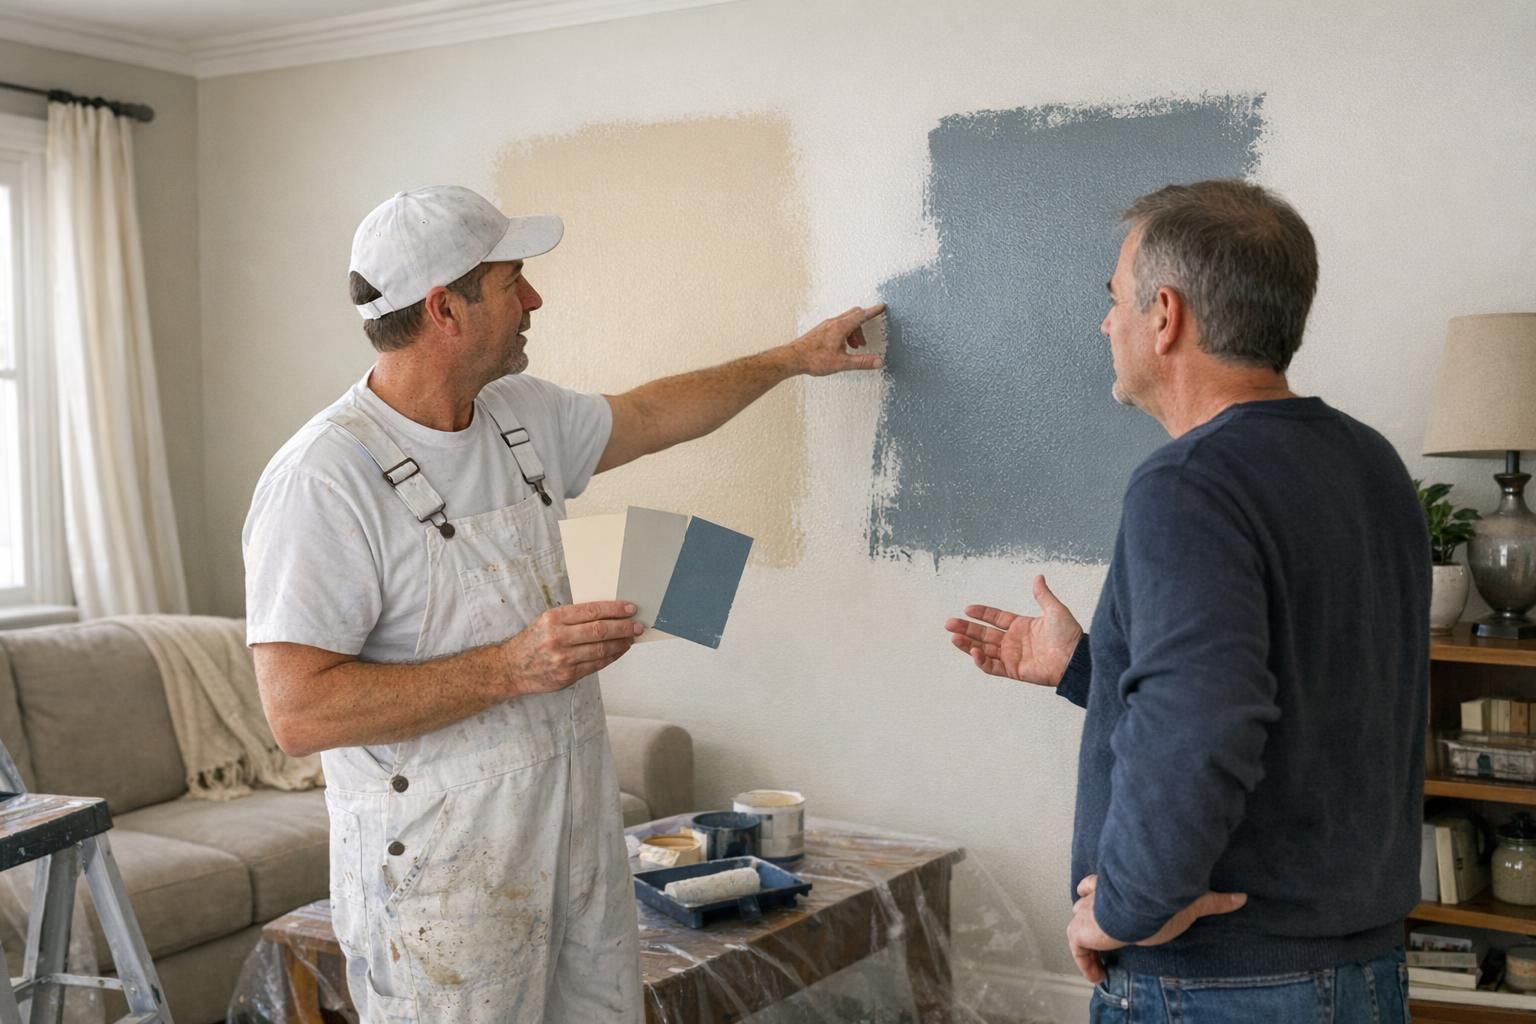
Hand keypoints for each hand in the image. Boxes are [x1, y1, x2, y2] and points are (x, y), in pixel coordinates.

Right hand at [501, 601, 642, 695]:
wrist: (511, 668)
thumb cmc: (532, 642)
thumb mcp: (547, 621)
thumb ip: (573, 618)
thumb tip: (606, 615)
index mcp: (554, 618)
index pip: (591, 611)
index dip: (614, 610)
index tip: (630, 609)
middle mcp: (558, 637)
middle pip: (599, 630)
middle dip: (623, 627)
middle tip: (637, 625)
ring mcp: (563, 658)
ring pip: (601, 649)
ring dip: (621, 643)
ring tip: (631, 638)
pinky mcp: (567, 675)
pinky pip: (596, 665)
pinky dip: (611, 657)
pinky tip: (619, 651)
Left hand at [786, 304, 885, 375]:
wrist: (793, 358)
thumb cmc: (813, 359)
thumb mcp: (842, 363)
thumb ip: (862, 362)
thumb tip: (878, 362)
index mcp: (840, 327)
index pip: (861, 315)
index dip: (873, 311)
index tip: (882, 307)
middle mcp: (833, 323)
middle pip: (854, 315)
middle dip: (864, 324)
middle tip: (866, 339)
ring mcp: (826, 326)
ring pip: (845, 322)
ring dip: (854, 332)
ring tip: (855, 347)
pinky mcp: (821, 331)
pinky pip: (837, 326)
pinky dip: (845, 333)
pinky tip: (842, 347)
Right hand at [944, 575, 1082, 685]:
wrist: (1076, 658)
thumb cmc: (1069, 635)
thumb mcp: (1055, 610)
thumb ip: (1042, 595)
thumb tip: (1038, 577)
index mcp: (1022, 626)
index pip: (996, 619)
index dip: (982, 613)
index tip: (968, 608)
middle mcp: (1014, 642)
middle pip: (984, 635)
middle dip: (966, 629)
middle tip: (949, 624)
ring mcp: (1013, 657)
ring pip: (984, 650)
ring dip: (968, 645)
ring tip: (954, 637)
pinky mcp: (1014, 671)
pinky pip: (993, 667)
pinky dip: (982, 661)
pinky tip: (973, 652)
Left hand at [1067, 874, 1248, 983]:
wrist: (1140, 902)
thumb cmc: (1162, 901)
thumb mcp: (1192, 902)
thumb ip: (1214, 901)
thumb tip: (1242, 897)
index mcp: (1119, 884)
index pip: (1099, 885)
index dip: (1097, 893)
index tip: (1103, 908)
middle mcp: (1098, 897)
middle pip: (1084, 906)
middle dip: (1089, 918)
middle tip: (1100, 937)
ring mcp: (1087, 914)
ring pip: (1078, 927)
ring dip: (1087, 943)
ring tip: (1099, 961)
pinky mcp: (1082, 932)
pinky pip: (1078, 950)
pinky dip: (1086, 963)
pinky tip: (1097, 977)